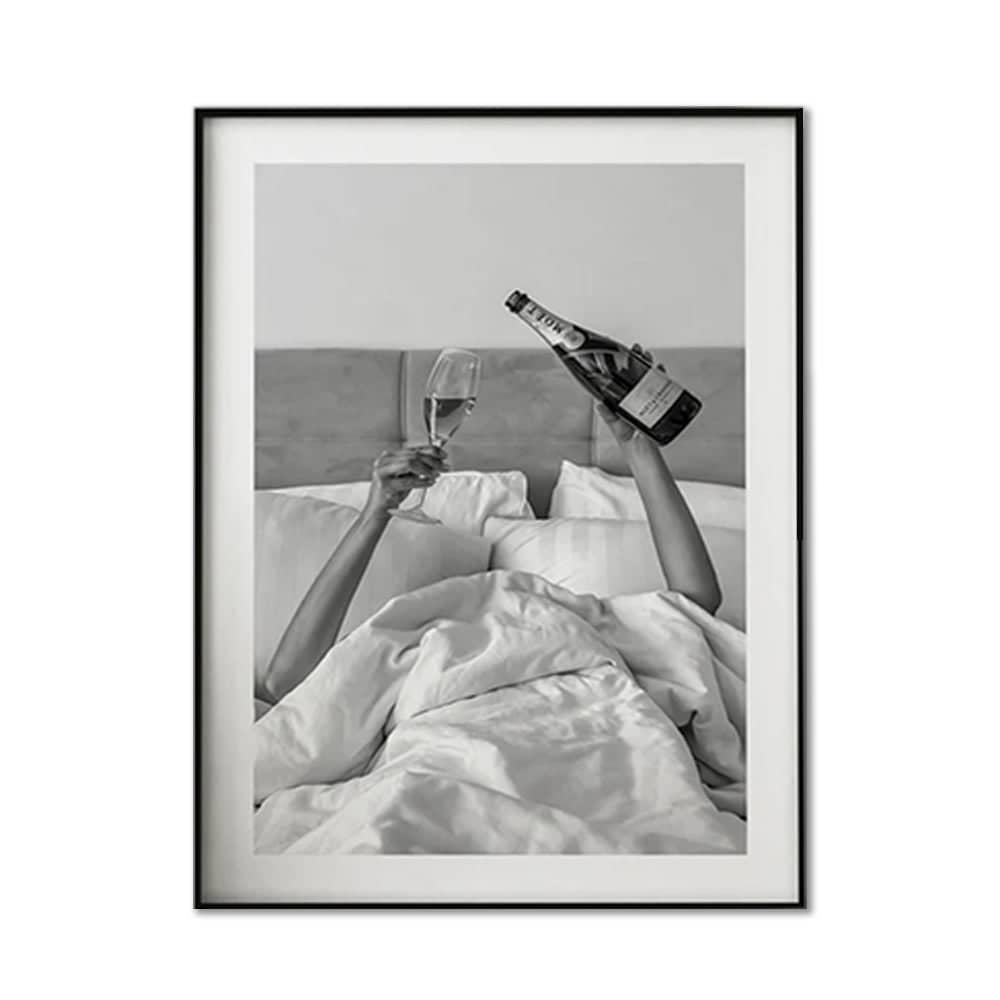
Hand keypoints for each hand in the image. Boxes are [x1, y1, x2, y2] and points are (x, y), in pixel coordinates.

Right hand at [362, 446, 447, 517]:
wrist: (378, 509)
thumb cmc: (393, 492)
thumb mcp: (407, 475)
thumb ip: (418, 466)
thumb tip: (437, 460)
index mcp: (390, 456)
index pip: (414, 449)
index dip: (431, 451)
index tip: (443, 455)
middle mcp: (384, 461)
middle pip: (413, 455)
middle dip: (432, 461)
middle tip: (444, 467)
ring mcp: (383, 472)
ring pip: (409, 463)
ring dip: (426, 470)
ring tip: (436, 475)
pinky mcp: (385, 485)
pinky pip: (407, 481)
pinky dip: (421, 481)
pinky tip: (429, 483)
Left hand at [595, 344, 665, 461]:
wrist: (649, 459)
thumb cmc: (632, 447)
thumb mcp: (618, 429)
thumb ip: (610, 417)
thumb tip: (598, 403)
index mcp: (623, 405)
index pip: (621, 381)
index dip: (621, 366)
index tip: (621, 353)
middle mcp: (635, 401)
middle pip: (635, 376)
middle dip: (636, 361)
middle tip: (636, 350)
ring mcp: (648, 403)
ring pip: (648, 379)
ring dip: (648, 366)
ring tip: (647, 357)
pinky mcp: (660, 408)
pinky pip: (661, 389)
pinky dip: (661, 378)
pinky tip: (660, 371)